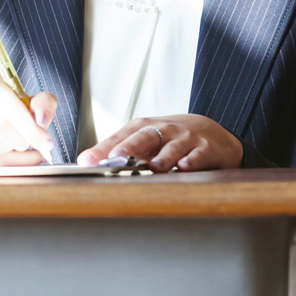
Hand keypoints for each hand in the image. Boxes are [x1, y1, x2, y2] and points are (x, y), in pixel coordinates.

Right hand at [0, 71, 57, 165]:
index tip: (46, 142)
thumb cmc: (15, 108)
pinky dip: (7, 159)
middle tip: (34, 143)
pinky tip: (16, 154)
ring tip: (21, 144)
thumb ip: (44, 104)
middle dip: (21, 139)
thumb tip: (40, 118)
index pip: (8, 104)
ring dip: (12, 149)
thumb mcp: (33, 101)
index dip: (29, 126)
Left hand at [77, 114, 243, 171]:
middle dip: (129, 147)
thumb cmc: (169, 138)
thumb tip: (86, 162)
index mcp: (142, 128)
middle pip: (143, 136)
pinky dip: (191, 160)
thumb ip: (118, 151)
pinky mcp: (205, 149)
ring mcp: (184, 139)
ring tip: (153, 166)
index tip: (87, 162)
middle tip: (116, 158)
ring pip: (172, 147)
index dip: (102, 150)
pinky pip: (197, 155)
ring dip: (162, 157)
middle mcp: (162, 130)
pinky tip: (184, 166)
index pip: (119, 137)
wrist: (209, 132)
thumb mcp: (144, 141)